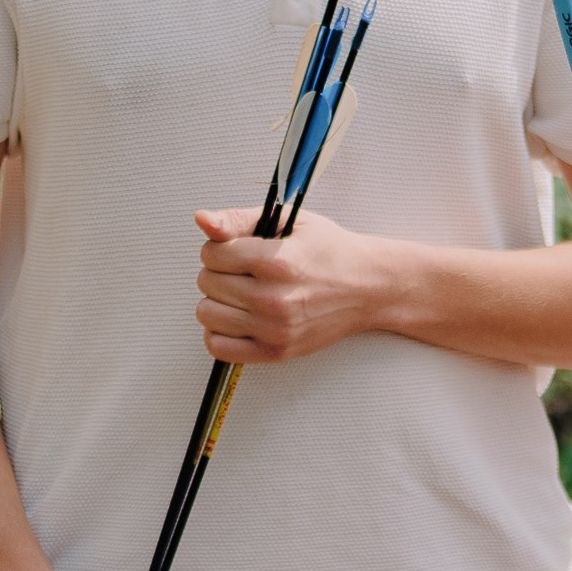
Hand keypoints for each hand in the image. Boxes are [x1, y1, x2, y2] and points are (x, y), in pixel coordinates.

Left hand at [194, 207, 390, 363]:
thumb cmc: (332, 252)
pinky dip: (220, 331)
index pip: (212, 254)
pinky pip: (218, 346)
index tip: (236, 248)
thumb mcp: (292, 222)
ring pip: (207, 314)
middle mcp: (274, 297)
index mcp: (277, 260)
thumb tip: (202, 219)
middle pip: (207, 282)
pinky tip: (239, 316)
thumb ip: (241, 219)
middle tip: (245, 269)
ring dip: (217, 300)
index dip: (220, 247)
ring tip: (241, 291)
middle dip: (220, 271)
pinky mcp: (275, 351)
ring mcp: (274, 328)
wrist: (369, 286)